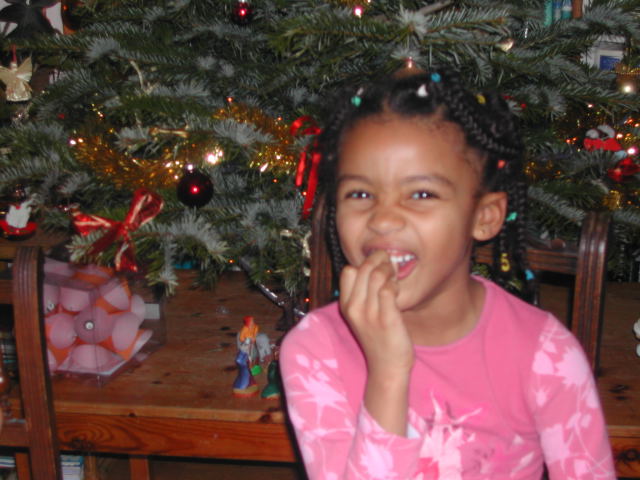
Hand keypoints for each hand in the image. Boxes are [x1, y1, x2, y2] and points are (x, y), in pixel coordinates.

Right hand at [339, 250, 413, 376]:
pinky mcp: (386, 320)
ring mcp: (370, 314)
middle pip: (363, 268)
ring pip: (376, 275)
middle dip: (379, 260)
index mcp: (346, 305)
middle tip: (390, 264)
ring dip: (389, 270)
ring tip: (395, 277)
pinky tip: (398, 291)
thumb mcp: (363, 315)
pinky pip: (389, 290)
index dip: (364, 264)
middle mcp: (354, 308)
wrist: (387, 367)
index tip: (377, 267)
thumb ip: (365, 293)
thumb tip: (379, 265)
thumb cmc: (379, 338)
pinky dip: (395, 285)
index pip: (348, 271)